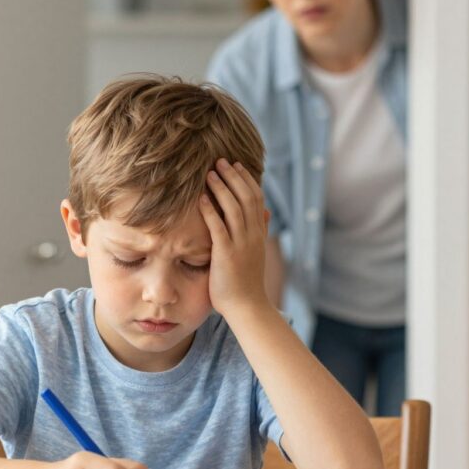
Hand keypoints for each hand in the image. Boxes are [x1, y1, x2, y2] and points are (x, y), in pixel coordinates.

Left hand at [199, 158, 270, 319]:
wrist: (248, 307)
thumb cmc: (247, 281)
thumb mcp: (256, 252)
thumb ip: (260, 231)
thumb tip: (267, 213)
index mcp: (259, 233)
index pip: (256, 198)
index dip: (246, 179)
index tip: (236, 165)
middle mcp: (253, 235)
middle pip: (246, 197)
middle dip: (233, 177)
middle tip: (221, 161)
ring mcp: (241, 244)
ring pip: (234, 208)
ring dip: (221, 188)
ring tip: (210, 173)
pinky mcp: (226, 254)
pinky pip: (218, 227)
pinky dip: (210, 211)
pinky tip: (201, 198)